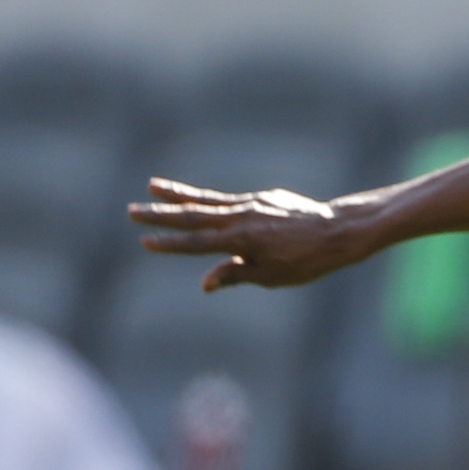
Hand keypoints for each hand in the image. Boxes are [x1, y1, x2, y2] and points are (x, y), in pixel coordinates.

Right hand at [129, 178, 370, 291]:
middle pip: (193, 217)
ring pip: (206, 201)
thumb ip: (235, 274)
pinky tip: (191, 196)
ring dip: (177, 196)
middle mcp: (241, 218)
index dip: (170, 244)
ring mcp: (249, 205)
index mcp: (240, 241)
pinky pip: (225, 199)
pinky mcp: (260, 199)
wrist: (336, 231)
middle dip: (161, 215)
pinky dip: (206, 197)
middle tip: (132, 211)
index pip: (197, 244)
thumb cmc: (306, 261)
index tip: (145, 241)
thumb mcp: (271, 276)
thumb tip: (205, 283)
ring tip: (152, 186)